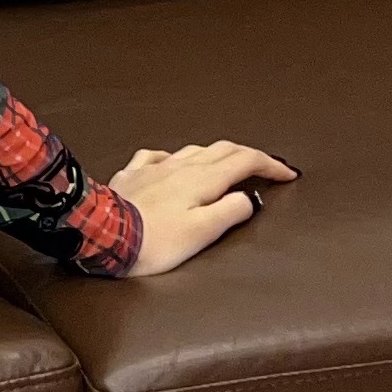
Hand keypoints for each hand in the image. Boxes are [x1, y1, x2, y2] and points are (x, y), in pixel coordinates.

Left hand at [110, 139, 297, 276]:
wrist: (103, 235)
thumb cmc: (155, 241)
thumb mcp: (201, 232)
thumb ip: (229, 212)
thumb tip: (248, 199)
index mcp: (201, 179)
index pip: (244, 162)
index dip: (270, 165)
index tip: (288, 174)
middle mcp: (179, 166)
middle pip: (221, 150)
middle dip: (247, 155)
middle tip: (265, 167)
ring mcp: (153, 167)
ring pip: (192, 150)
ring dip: (215, 154)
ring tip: (225, 164)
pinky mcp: (130, 175)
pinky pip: (156, 156)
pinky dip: (173, 157)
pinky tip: (171, 162)